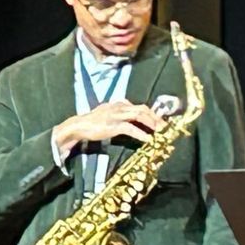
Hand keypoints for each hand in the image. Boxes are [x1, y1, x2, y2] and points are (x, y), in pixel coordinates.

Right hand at [51, 99, 165, 156]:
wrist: (77, 126)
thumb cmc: (92, 123)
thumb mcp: (107, 114)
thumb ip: (119, 114)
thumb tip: (131, 121)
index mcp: (118, 104)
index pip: (140, 106)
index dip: (152, 114)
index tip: (161, 122)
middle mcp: (119, 106)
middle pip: (143, 109)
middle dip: (156, 118)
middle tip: (166, 128)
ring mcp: (116, 115)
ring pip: (140, 115)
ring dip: (153, 124)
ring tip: (161, 133)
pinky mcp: (113, 125)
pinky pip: (131, 128)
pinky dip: (142, 134)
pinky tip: (148, 140)